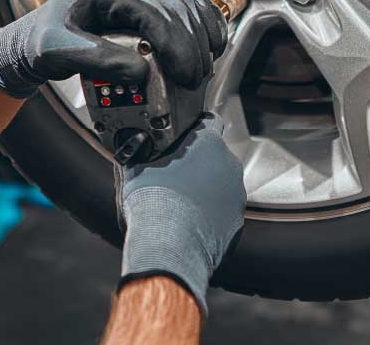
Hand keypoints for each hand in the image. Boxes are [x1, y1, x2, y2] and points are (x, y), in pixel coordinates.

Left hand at [0, 0, 226, 97]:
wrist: (33, 39)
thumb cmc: (42, 42)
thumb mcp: (61, 53)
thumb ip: (100, 61)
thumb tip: (141, 72)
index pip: (155, 11)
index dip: (176, 44)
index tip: (185, 73)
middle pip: (176, 6)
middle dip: (192, 45)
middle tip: (196, 77)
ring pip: (185, 0)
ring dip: (201, 32)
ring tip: (204, 65)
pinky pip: (182, 1)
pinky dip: (199, 22)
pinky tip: (205, 43)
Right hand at [118, 115, 244, 314]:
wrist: (169, 247)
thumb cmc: (152, 203)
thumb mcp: (133, 170)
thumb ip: (138, 151)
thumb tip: (132, 146)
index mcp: (208, 143)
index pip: (210, 121)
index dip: (196, 126)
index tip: (184, 137)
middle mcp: (229, 165)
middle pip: (214, 156)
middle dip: (197, 163)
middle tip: (173, 175)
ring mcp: (236, 195)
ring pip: (220, 185)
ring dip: (204, 190)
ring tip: (178, 204)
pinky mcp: (237, 223)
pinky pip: (222, 212)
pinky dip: (209, 215)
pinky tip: (188, 223)